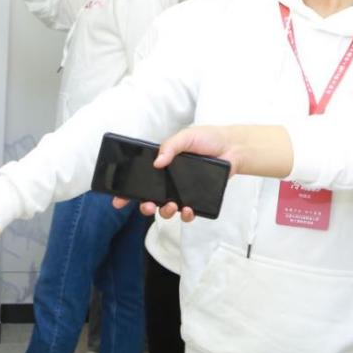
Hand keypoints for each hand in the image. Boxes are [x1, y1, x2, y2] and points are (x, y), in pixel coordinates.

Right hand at [111, 126, 241, 221]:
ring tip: (171, 206)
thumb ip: (170, 146)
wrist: (232, 147)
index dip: (128, 191)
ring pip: (166, 209)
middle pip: (150, 198)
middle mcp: (170, 180)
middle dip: (145, 206)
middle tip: (147, 205)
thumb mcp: (185, 136)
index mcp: (163, 164)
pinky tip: (188, 210)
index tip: (119, 200)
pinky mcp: (197, 198)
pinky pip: (187, 213)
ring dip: (164, 212)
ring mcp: (182, 191)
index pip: (141, 179)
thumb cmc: (208, 139)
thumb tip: (157, 162)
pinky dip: (186, 215)